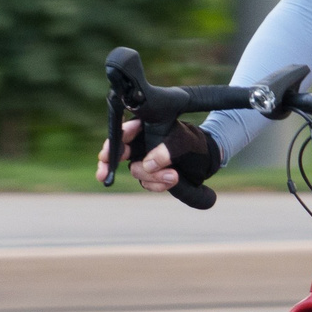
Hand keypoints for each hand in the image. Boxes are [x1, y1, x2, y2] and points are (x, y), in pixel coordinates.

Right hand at [98, 119, 219, 193]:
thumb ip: (169, 149)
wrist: (207, 161)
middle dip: (109, 161)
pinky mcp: (150, 176)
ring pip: (135, 170)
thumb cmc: (195, 144)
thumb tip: (149, 163)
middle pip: (117, 151)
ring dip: (152, 176)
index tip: (116, 145)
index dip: (119, 137)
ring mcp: (143, 160)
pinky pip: (146, 183)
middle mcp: (140, 142)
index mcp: (146, 126)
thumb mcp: (186, 142)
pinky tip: (172, 182)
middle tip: (104, 172)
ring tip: (174, 176)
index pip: (126, 129)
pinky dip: (157, 184)